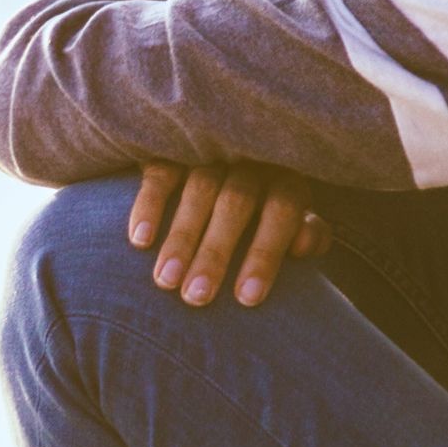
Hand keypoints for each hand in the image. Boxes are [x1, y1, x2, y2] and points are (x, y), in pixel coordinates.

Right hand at [127, 162, 330, 307]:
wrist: (234, 161)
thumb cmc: (269, 212)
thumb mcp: (295, 221)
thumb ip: (307, 234)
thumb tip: (302, 244)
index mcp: (287, 178)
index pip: (282, 212)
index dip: (265, 254)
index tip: (246, 299)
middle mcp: (251, 159)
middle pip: (236, 203)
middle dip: (216, 252)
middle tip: (196, 298)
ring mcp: (211, 150)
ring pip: (199, 190)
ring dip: (181, 238)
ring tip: (165, 282)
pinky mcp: (172, 148)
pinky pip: (161, 173)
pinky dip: (150, 206)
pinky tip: (140, 242)